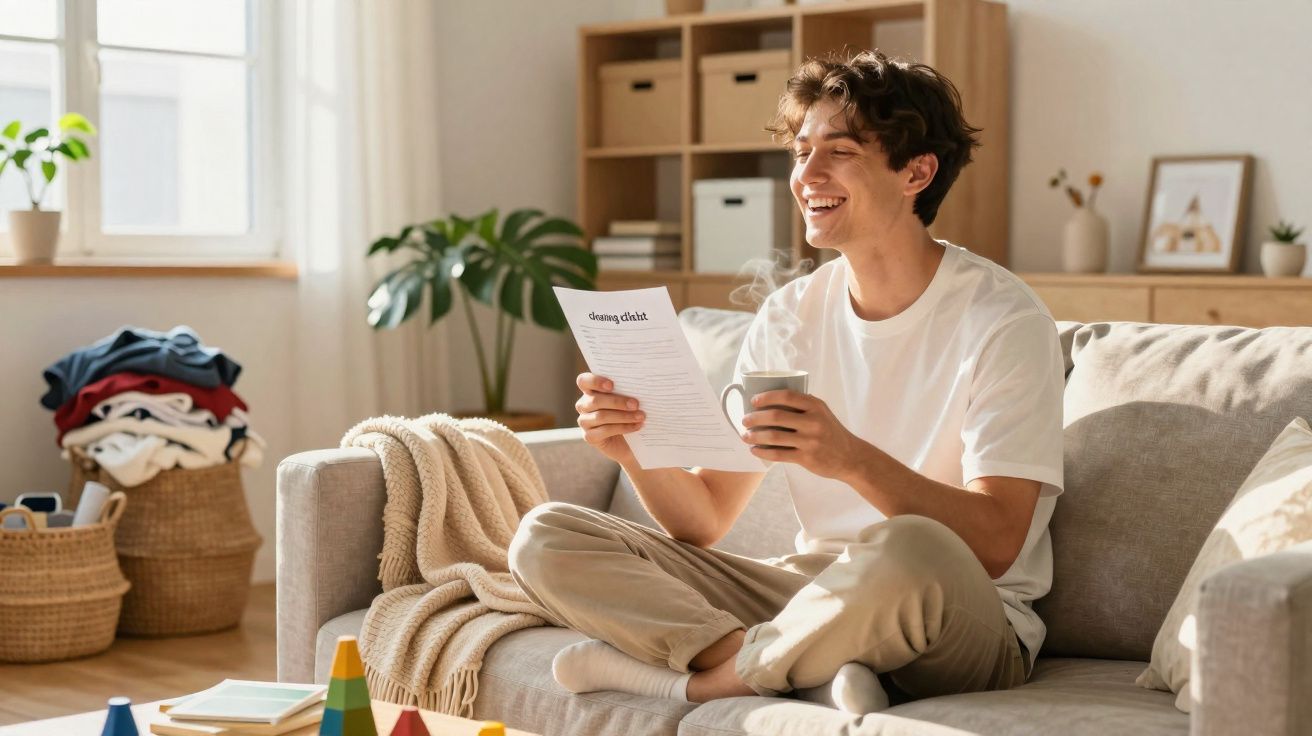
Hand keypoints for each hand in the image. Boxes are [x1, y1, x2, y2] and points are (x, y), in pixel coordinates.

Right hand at [575, 373, 643, 464]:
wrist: (628, 440)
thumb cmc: (628, 413)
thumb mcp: (626, 399)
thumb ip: (626, 390)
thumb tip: (640, 385)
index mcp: (590, 390)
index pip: (583, 381)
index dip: (595, 381)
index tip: (612, 385)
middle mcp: (583, 405)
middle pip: (595, 400)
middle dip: (617, 402)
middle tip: (636, 404)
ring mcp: (584, 422)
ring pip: (601, 416)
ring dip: (623, 416)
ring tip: (641, 416)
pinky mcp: (589, 437)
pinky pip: (605, 430)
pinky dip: (623, 427)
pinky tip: (636, 426)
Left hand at [740, 391, 869, 480]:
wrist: (850, 457)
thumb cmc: (831, 432)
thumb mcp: (822, 413)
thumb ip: (803, 405)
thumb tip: (772, 399)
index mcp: (816, 406)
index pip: (787, 396)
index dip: (767, 396)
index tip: (753, 401)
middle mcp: (813, 422)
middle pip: (776, 416)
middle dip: (755, 417)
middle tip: (745, 420)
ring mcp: (810, 441)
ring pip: (774, 436)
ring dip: (755, 436)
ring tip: (745, 436)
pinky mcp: (806, 458)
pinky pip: (779, 454)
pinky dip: (763, 452)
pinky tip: (755, 450)